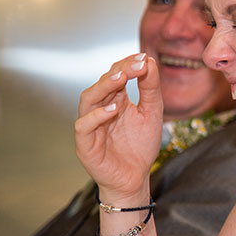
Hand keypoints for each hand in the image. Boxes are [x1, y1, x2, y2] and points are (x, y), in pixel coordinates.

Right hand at [75, 53, 162, 199]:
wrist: (136, 178)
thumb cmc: (140, 146)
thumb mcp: (152, 113)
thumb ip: (150, 89)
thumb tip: (150, 61)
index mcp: (115, 100)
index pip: (116, 76)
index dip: (127, 65)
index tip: (143, 57)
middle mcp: (100, 109)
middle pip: (102, 84)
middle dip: (118, 72)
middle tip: (135, 64)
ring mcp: (91, 125)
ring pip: (88, 99)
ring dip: (103, 87)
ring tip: (121, 79)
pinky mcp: (85, 143)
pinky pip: (84, 125)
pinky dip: (96, 116)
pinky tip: (113, 109)